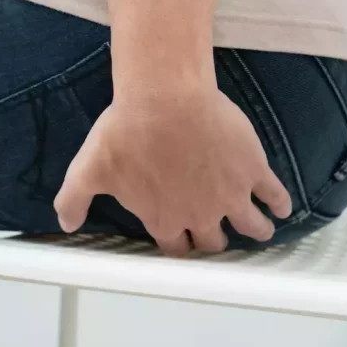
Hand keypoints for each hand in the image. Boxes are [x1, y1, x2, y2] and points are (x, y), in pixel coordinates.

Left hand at [54, 87, 292, 255]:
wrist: (163, 99)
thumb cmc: (125, 132)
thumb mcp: (88, 168)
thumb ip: (73, 199)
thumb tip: (65, 223)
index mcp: (163, 218)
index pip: (174, 247)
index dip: (176, 245)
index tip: (181, 241)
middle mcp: (199, 214)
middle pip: (212, 241)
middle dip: (212, 241)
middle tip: (215, 237)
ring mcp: (230, 194)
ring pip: (251, 225)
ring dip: (254, 230)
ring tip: (258, 229)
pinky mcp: (252, 170)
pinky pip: (275, 194)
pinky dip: (280, 204)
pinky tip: (281, 206)